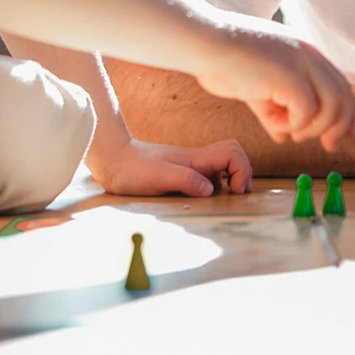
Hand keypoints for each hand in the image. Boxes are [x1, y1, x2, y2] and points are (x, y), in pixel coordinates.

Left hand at [86, 129, 252, 197]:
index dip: (242, 170)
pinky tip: (204, 201)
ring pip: (222, 166)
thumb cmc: (132, 170)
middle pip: (233, 155)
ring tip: (225, 201)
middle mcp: (196, 160)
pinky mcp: (182, 173)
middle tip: (237, 195)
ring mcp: (189, 166)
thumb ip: (185, 180)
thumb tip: (211, 189)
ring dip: (230, 181)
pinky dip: (215, 186)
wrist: (111, 160)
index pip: (232, 153)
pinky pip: (208, 176)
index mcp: (194, 159)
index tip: (235, 191)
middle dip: (243, 173)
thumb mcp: (158, 177)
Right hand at [193, 21, 354, 150]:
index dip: (346, 111)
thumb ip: (274, 111)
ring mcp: (302, 63)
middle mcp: (309, 54)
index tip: (344, 133)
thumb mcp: (258, 90)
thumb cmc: (224, 63)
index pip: (340, 84)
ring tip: (294, 135)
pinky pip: (306, 112)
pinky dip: (293, 125)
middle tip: (330, 146)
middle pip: (344, 95)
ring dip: (315, 128)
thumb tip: (284, 137)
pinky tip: (274, 123)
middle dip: (341, 126)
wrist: (204, 45)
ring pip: (333, 105)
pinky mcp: (290, 76)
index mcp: (305, 52)